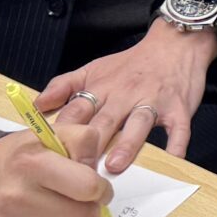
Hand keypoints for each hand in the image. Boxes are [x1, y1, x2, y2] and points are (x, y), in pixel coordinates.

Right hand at [0, 107, 116, 216]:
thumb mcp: (49, 135)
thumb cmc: (17, 159)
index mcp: (31, 164)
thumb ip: (83, 142)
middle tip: (77, 202)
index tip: (97, 188)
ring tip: (57, 213)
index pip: (89, 188)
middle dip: (88, 210)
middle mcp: (16, 197)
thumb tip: (99, 173)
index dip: (101, 189)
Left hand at [37, 17, 216, 174]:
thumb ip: (63, 86)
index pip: (77, 111)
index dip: (63, 134)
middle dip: (90, 146)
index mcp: (101, 87)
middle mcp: (125, 94)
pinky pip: (179, 128)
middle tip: (77, 172)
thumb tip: (37, 105)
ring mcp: (153, 101)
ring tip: (114, 165)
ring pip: (138, 123)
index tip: (52, 156)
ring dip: (127, 144)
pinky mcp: (178, 108)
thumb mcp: (94, 69)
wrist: (175, 44)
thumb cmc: (132, 64)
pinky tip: (173, 159)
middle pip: (104, 121)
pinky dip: (177, 143)